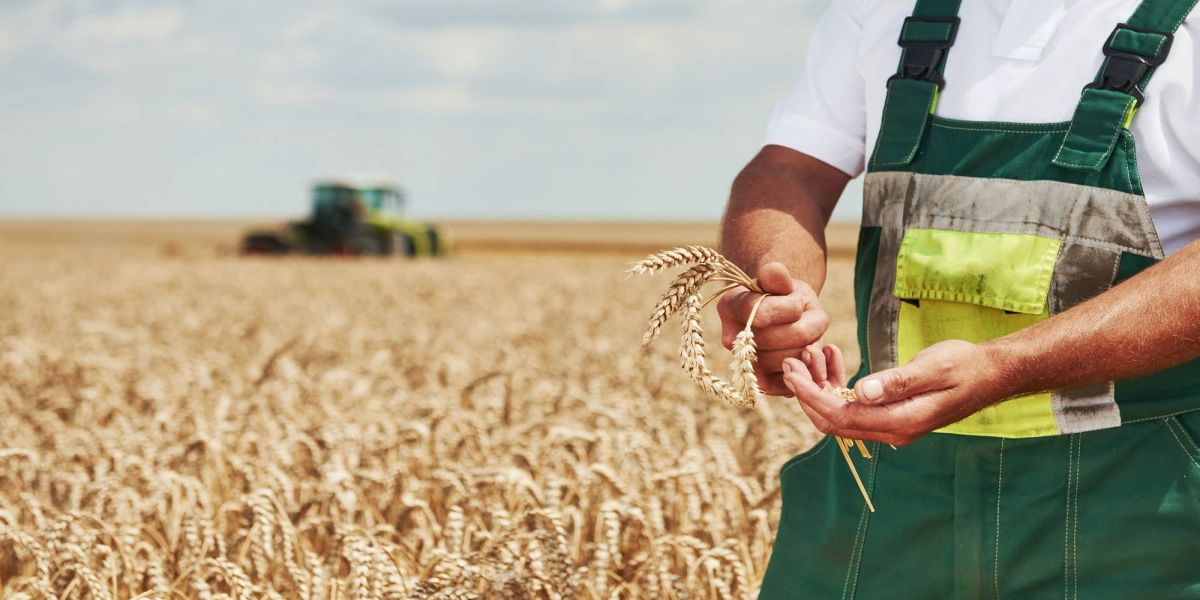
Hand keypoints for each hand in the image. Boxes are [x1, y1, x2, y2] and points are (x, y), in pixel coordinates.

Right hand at [716, 262, 828, 396]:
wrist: (776, 317)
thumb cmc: (779, 294)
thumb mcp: (780, 279)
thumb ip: (777, 275)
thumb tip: (775, 271)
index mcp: (730, 307)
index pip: (765, 312)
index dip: (791, 304)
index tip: (794, 297)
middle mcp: (731, 339)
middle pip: (788, 337)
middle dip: (805, 323)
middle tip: (802, 316)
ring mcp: (746, 365)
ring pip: (796, 358)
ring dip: (810, 343)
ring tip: (802, 333)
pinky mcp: (763, 383)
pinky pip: (794, 379)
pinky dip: (807, 365)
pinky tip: (804, 352)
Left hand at [781, 340, 1012, 445]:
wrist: (992, 374)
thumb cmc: (966, 366)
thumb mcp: (932, 368)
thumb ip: (897, 382)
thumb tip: (860, 391)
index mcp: (900, 423)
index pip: (840, 417)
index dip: (810, 396)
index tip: (791, 371)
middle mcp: (893, 431)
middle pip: (834, 422)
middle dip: (807, 393)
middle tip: (790, 361)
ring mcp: (892, 426)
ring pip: (842, 413)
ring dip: (820, 386)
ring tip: (810, 353)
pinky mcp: (892, 415)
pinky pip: (854, 405)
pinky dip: (837, 384)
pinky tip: (831, 357)